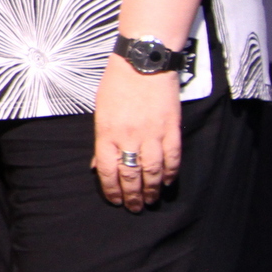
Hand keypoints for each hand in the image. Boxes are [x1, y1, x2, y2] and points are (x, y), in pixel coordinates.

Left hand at [93, 53, 181, 211]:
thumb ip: (101, 141)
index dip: (111, 189)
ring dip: (152, 189)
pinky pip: (172, 158)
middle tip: (135, 207)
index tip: (114, 200)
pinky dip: (171, 173)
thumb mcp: (101, 112)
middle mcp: (129, 137)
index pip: (108, 171)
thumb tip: (98, 166)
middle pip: (131, 175)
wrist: (143, 64)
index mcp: (107, 133)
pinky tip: (168, 182)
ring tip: (151, 200)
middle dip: (132, 195)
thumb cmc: (117, 85)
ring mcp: (152, 134)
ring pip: (153, 171)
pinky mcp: (171, 129)